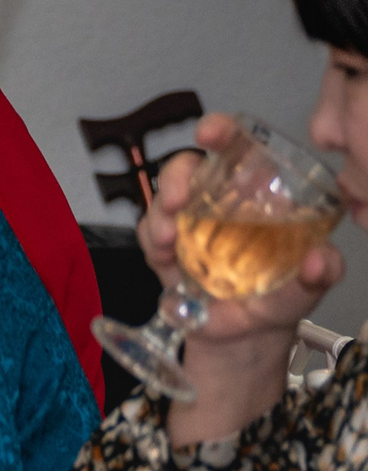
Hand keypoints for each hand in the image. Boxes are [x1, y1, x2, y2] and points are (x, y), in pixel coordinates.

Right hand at [142, 113, 342, 355]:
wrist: (242, 337)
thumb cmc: (277, 300)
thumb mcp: (308, 288)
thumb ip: (321, 273)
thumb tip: (321, 259)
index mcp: (256, 196)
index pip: (237, 150)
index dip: (222, 132)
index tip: (211, 134)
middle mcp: (217, 202)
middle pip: (188, 168)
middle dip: (176, 175)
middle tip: (177, 200)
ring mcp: (187, 223)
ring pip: (162, 199)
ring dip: (159, 214)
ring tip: (169, 241)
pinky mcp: (164, 248)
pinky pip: (148, 232)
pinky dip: (153, 240)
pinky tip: (165, 256)